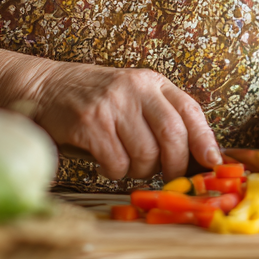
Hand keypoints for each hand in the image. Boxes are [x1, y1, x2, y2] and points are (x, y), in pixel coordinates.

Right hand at [27, 60, 221, 180]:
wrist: (45, 87)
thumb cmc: (95, 99)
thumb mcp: (133, 96)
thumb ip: (161, 116)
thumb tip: (197, 156)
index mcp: (152, 82)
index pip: (189, 110)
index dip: (205, 139)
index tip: (213, 162)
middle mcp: (135, 89)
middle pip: (173, 135)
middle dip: (175, 165)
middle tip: (167, 176)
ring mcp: (112, 104)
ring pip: (145, 154)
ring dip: (140, 171)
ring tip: (127, 165)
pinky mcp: (89, 122)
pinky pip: (117, 162)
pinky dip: (114, 172)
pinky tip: (105, 163)